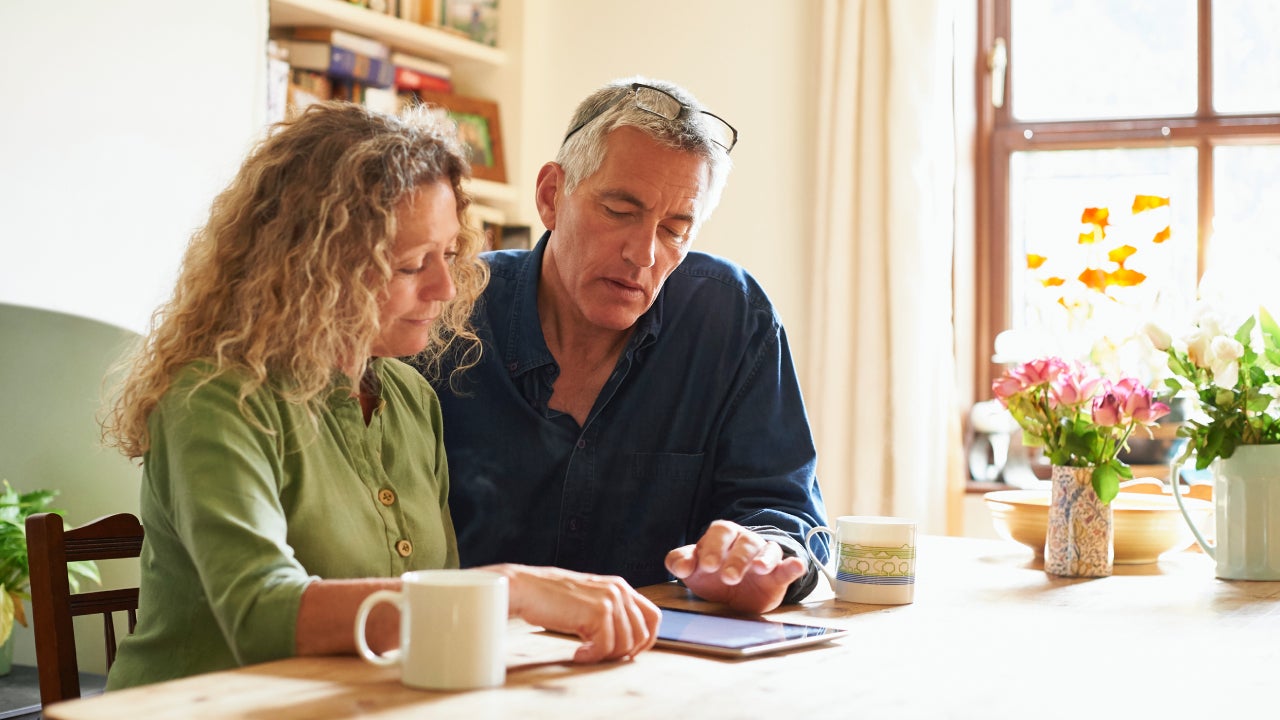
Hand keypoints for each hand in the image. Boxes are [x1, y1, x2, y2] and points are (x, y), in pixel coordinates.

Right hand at [489, 564, 660, 662]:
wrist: (525, 588)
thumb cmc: (550, 598)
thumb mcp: (588, 601)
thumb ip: (609, 613)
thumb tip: (626, 643)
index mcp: (620, 586)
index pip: (653, 616)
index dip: (646, 640)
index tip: (627, 652)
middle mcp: (619, 590)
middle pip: (642, 634)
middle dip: (623, 652)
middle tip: (600, 655)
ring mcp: (610, 600)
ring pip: (626, 644)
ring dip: (605, 655)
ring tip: (584, 652)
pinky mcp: (598, 612)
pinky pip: (606, 647)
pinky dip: (592, 656)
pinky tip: (577, 652)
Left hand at [664, 520, 806, 614]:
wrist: (734, 594)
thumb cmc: (711, 575)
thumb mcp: (692, 570)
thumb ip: (679, 562)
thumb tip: (680, 566)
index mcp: (722, 537)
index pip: (720, 531)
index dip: (713, 546)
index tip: (705, 566)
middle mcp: (745, 543)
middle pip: (744, 542)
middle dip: (737, 559)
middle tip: (728, 577)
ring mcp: (763, 557)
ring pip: (767, 550)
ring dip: (764, 559)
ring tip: (760, 569)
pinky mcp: (778, 575)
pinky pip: (788, 566)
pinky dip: (794, 565)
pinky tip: (797, 565)